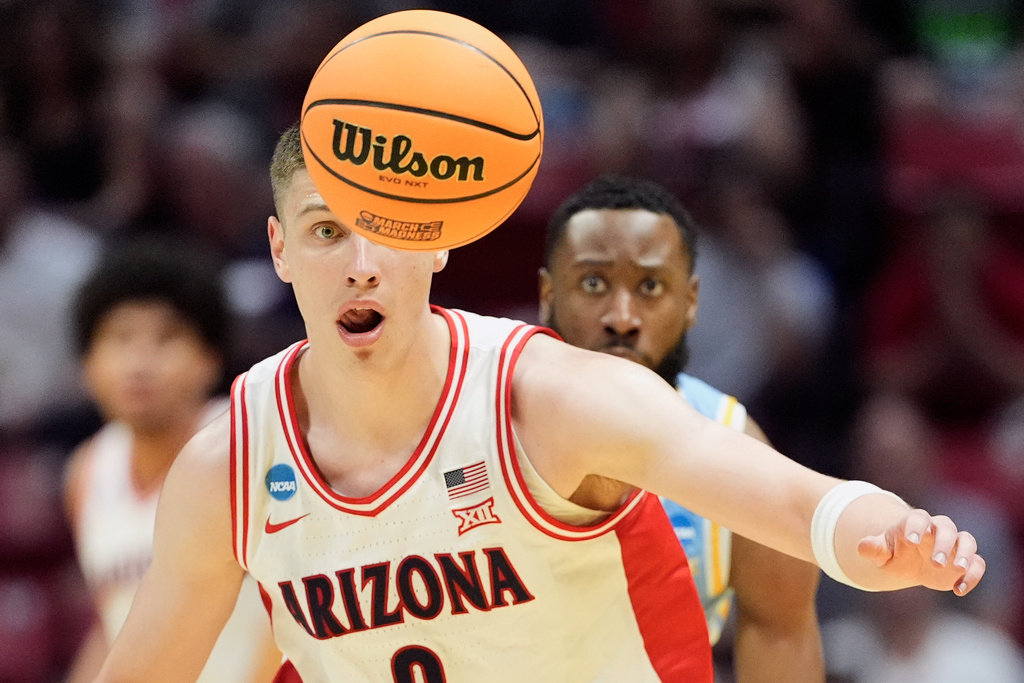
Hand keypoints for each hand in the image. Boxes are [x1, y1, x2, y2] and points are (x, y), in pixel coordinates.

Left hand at [857, 509, 985, 594]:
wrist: (908, 561)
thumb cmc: (893, 552)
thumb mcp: (881, 552)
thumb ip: (873, 548)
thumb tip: (863, 546)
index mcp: (914, 523)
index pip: (918, 517)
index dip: (915, 527)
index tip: (910, 542)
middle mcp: (937, 529)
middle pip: (947, 528)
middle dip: (943, 544)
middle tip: (936, 563)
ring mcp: (954, 544)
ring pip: (967, 541)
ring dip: (965, 555)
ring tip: (957, 571)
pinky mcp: (965, 561)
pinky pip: (978, 563)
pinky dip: (973, 574)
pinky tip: (959, 590)